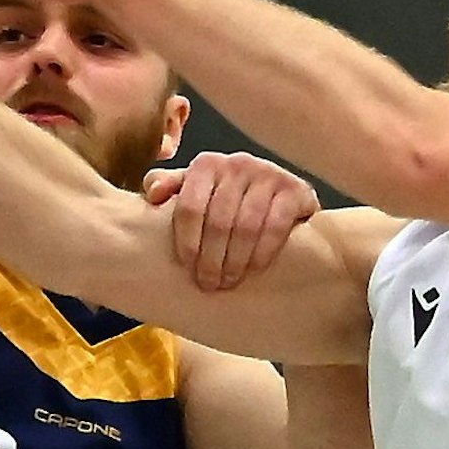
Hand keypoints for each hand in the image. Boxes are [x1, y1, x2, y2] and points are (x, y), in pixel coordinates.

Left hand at [145, 152, 319, 290]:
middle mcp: (237, 164)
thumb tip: (152, 195)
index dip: (187, 242)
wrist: (283, 194)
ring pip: (246, 226)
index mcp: (207, 164)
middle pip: (218, 221)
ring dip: (235, 260)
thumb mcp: (197, 188)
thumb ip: (171, 187)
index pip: (189, 207)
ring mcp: (268, 175)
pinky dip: (263, 252)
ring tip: (229, 282)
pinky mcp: (295, 191)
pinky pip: (276, 226)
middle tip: (209, 284)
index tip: (188, 268)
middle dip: (211, 259)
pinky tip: (254, 270)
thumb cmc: (229, 198)